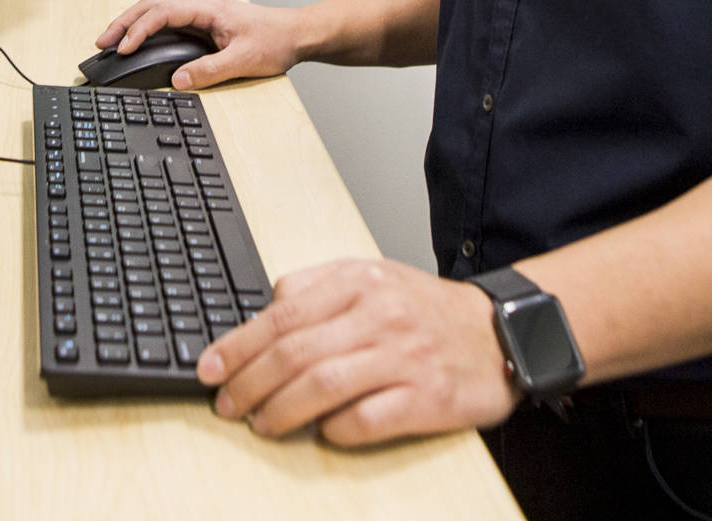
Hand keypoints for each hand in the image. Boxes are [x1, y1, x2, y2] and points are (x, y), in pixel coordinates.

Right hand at [92, 0, 310, 89]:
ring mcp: (199, 14)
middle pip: (150, 5)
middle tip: (101, 42)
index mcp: (206, 9)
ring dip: (132, 23)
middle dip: (123, 22)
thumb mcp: (244, 60)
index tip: (124, 48)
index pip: (162, 12)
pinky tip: (138, 42)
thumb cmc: (275, 41)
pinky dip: (146, 28)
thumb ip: (210, 71)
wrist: (296, 33)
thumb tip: (178, 80)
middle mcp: (199, 7)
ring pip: (156, 10)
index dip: (139, 29)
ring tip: (112, 41)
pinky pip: (166, 20)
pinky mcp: (202, 24)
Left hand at [197, 258, 521, 445]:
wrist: (502, 332)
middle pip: (295, 352)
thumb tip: (262, 312)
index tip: (209, 367)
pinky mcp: (427, 397)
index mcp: (358, 280)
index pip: (281, 314)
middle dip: (249, 383)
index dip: (238, 345)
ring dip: (281, 410)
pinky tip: (323, 433)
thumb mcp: (372, 277)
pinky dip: (336, 429)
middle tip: (226, 403)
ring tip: (261, 423)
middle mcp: (379, 314)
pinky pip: (367, 418)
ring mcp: (404, 356)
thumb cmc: (425, 310)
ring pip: (323, 385)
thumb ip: (317, 288)